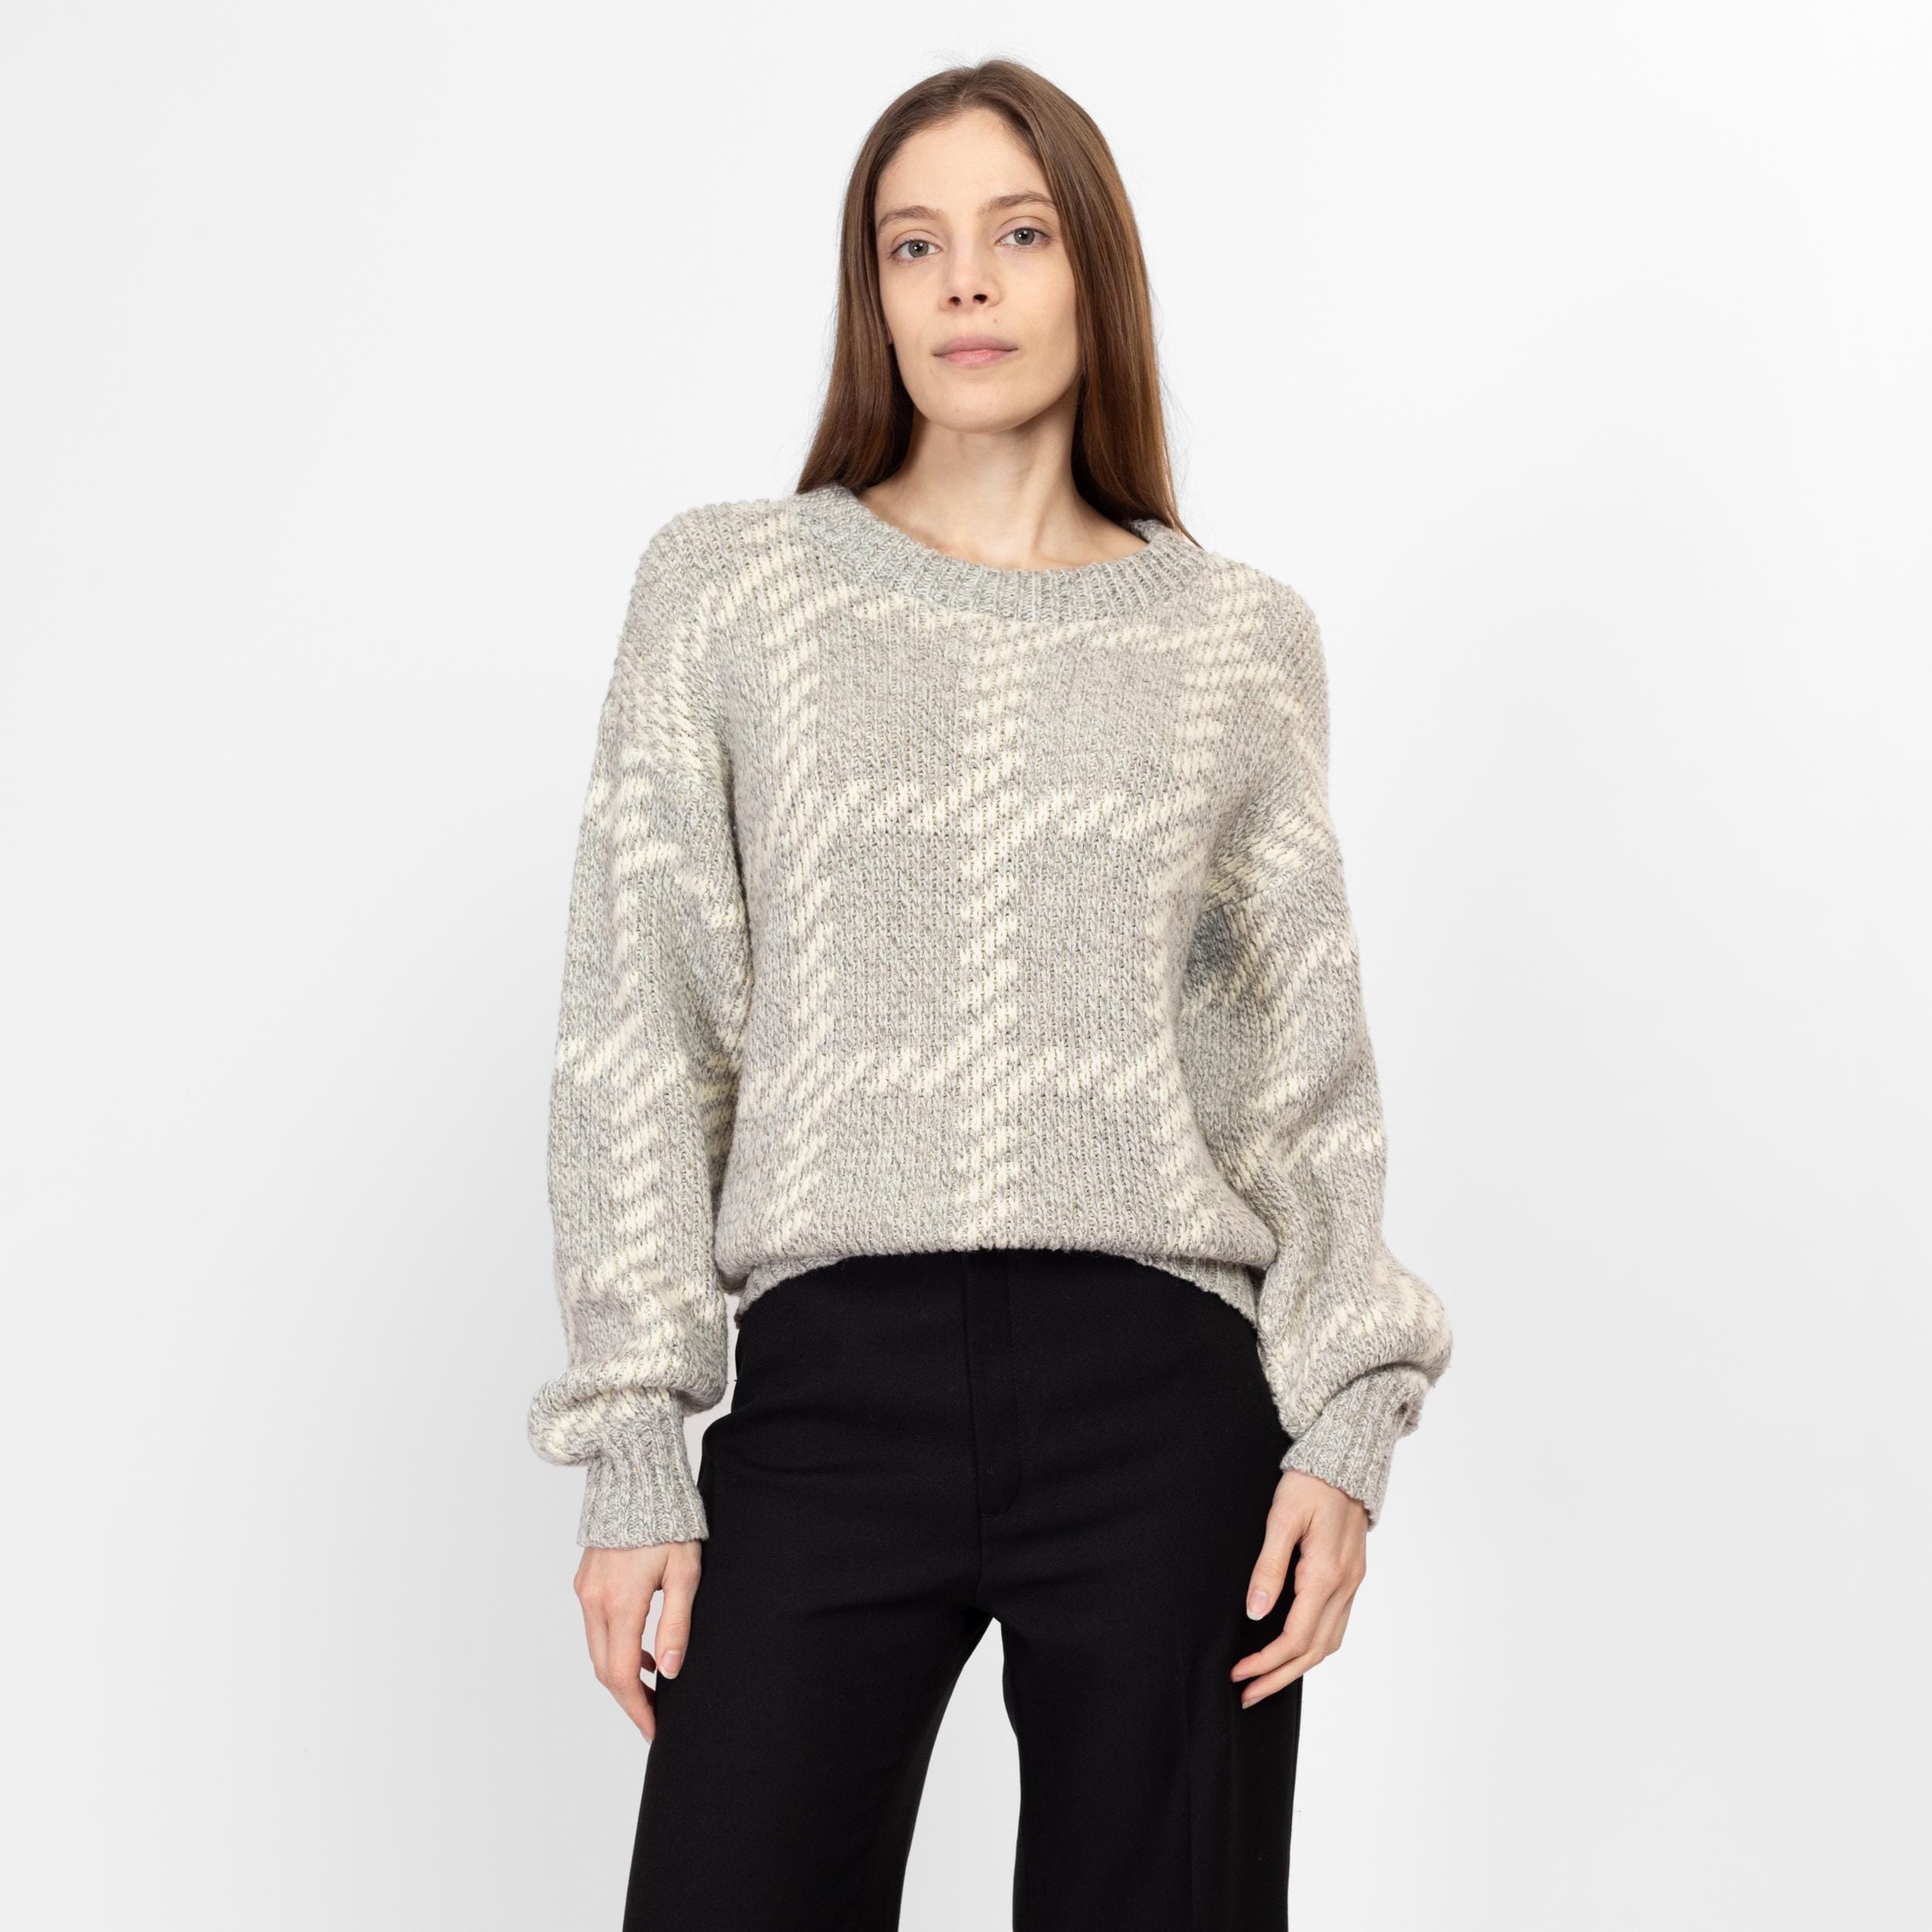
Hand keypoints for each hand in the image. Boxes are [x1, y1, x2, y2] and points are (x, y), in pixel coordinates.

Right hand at [574, 1540, 702, 1739]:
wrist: (636, 1477)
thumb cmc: (669, 1522)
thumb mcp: (685, 1573)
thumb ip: (676, 1625)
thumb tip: (669, 1672)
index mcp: (620, 1604)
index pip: (622, 1676)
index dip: (638, 1708)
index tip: (654, 1729)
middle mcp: (594, 1601)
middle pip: (605, 1669)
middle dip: (629, 1698)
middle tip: (655, 1715)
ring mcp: (585, 1590)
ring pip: (598, 1649)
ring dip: (622, 1673)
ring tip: (656, 1685)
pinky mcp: (585, 1580)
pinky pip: (596, 1627)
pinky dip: (616, 1647)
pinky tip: (643, 1649)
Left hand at [1231, 1469, 1367, 1705]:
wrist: (1344, 1461)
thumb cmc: (1308, 1484)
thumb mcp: (1281, 1519)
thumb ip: (1269, 1567)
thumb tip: (1255, 1612)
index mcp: (1325, 1574)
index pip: (1295, 1637)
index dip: (1266, 1662)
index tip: (1238, 1673)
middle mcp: (1345, 1585)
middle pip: (1314, 1651)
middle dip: (1279, 1677)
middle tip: (1247, 1694)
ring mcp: (1353, 1583)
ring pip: (1330, 1643)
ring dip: (1298, 1667)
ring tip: (1266, 1680)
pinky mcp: (1352, 1576)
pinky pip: (1336, 1625)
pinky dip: (1314, 1646)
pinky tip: (1293, 1649)